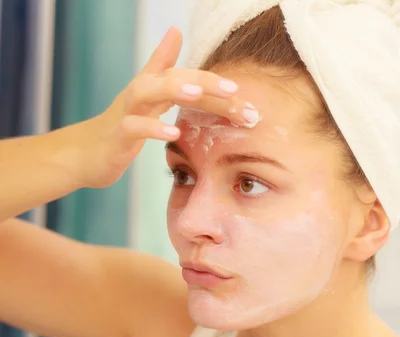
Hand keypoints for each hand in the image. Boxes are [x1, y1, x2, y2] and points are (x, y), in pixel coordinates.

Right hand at [73, 27, 254, 188]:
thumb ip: (161, 65)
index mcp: (153, 88)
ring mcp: (127, 113)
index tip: (246, 99)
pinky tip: (173, 134)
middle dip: (204, 83)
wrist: (87, 154)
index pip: (189, 81)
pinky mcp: (117, 135)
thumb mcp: (145, 96)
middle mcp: (140, 93)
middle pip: (173, 78)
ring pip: (148, 93)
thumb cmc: (121, 126)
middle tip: (234, 90)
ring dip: (174, 90)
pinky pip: (134, 128)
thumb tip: (175, 31)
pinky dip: (152, 129)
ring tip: (199, 93)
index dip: (216, 87)